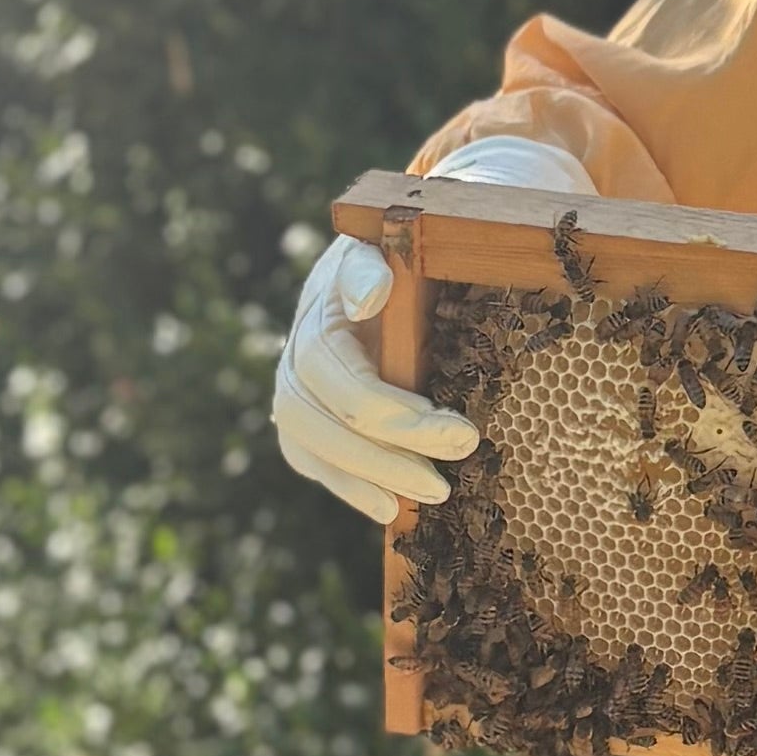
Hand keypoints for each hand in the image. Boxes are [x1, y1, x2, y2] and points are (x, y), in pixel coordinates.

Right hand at [267, 133, 591, 526]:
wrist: (385, 267)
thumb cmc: (400, 259)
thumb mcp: (393, 247)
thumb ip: (375, 264)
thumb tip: (371, 295)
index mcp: (321, 312)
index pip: (340, 374)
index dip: (394, 411)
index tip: (461, 433)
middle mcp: (296, 353)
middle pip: (324, 417)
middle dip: (392, 450)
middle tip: (462, 462)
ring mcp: (294, 389)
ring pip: (311, 445)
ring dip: (372, 475)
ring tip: (434, 493)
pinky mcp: (303, 420)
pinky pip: (312, 462)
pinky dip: (348, 488)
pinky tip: (389, 508)